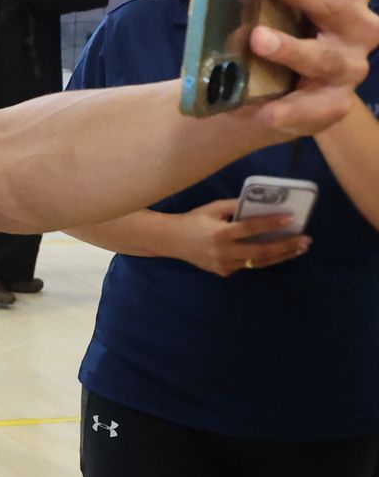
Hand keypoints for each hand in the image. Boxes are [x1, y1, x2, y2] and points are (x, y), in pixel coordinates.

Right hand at [165, 198, 309, 276]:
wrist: (170, 240)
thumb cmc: (193, 220)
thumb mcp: (212, 209)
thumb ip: (235, 207)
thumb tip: (262, 204)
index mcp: (219, 233)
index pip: (250, 229)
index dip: (271, 223)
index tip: (291, 218)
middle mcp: (223, 252)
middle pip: (261, 252)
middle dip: (286, 246)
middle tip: (306, 240)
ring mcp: (224, 265)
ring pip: (258, 263)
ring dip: (281, 255)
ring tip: (299, 249)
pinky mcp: (223, 272)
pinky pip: (247, 265)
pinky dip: (262, 259)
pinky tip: (276, 252)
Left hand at [236, 0, 378, 135]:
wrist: (268, 92)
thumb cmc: (273, 33)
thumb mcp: (265, 8)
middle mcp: (356, 24)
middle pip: (332, 0)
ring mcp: (350, 65)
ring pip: (324, 56)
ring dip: (291, 48)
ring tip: (258, 39)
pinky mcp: (336, 102)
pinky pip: (318, 108)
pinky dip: (291, 111)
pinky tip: (266, 112)